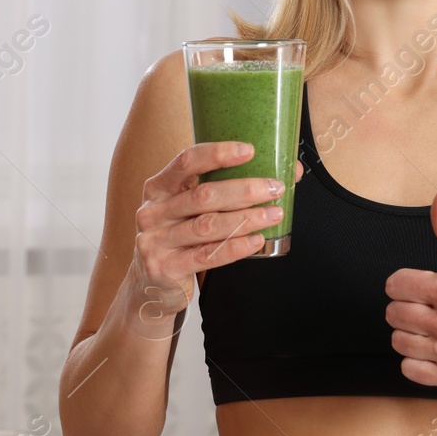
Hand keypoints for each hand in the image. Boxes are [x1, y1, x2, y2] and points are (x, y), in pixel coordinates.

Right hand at [126, 144, 302, 334]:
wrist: (150, 284)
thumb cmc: (179, 238)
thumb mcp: (188, 210)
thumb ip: (224, 191)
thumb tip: (286, 172)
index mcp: (158, 187)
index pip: (186, 162)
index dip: (218, 154)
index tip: (248, 151)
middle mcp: (152, 211)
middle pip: (203, 195)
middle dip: (244, 190)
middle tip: (274, 188)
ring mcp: (155, 241)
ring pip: (208, 226)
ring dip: (245, 219)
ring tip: (272, 214)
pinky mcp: (164, 268)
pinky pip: (207, 256)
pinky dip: (235, 247)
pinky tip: (256, 241)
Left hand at [385, 189, 436, 395]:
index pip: (394, 285)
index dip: (404, 284)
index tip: (417, 288)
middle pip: (393, 314)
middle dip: (407, 308)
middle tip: (429, 310)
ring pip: (399, 342)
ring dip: (411, 335)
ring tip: (434, 330)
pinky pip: (409, 370)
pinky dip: (418, 362)